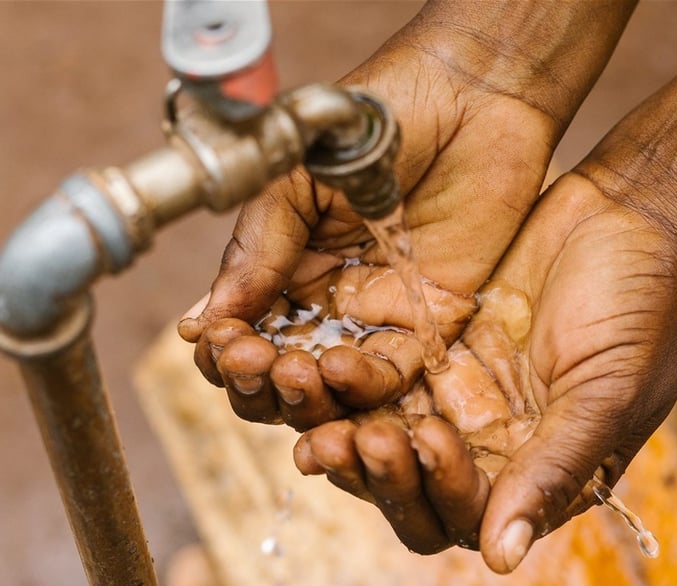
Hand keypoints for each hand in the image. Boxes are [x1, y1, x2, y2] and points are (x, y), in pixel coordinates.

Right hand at [178, 1, 637, 428]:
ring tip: (295, 372)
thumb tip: (205, 318)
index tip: (220, 344)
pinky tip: (341, 368)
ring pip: (331, 393)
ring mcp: (377, 318)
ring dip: (306, 398)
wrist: (470, 96)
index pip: (240, 336)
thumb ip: (259, 246)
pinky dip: (364, 387)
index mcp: (282, 268)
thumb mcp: (298, 178)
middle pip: (279, 381)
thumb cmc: (377, 120)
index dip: (224, 352)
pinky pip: (393, 379)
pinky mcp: (432, 324)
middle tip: (256, 362)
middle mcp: (326, 303)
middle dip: (258, 385)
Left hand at [293, 173, 676, 571]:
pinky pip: (374, 374)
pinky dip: (342, 376)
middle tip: (345, 434)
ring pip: (380, 432)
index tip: (430, 437)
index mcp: (537, 473)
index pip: (467, 516)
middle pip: (409, 487)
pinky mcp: (429, 347)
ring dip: (342, 425)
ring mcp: (455, 396)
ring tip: (314, 392)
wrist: (632, 213)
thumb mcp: (608, 393)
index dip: (438, 491)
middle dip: (375, 469)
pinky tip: (313, 359)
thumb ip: (554, 470)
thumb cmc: (644, 308)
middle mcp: (488, 446)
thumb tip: (502, 560)